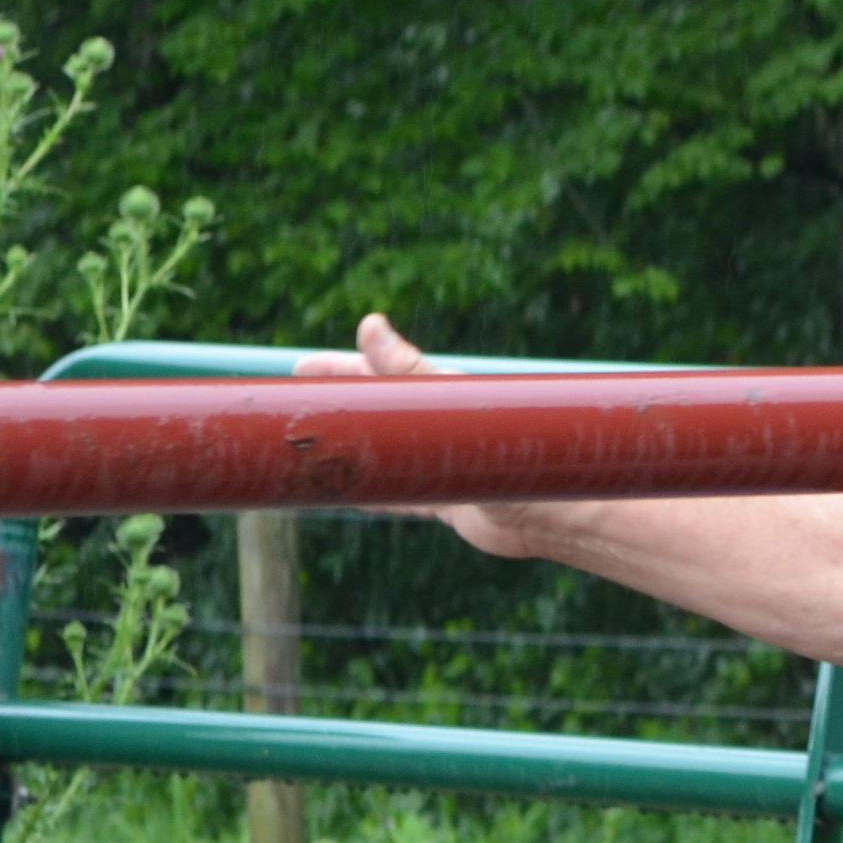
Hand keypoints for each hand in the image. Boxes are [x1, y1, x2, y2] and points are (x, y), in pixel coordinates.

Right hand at [295, 314, 565, 560]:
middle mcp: (440, 430)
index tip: (302, 368)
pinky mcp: (445, 502)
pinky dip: (364, 490)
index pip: (381, 376)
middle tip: (289, 403)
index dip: (342, 371)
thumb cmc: (516, 454)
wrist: (554, 517)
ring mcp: (441, 467)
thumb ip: (410, 371)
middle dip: (335, 407)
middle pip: (374, 413)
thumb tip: (369, 324)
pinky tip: (336, 488)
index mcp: (444, 397)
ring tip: (302, 446)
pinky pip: (393, 494)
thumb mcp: (454, 406)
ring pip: (379, 454)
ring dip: (344, 450)